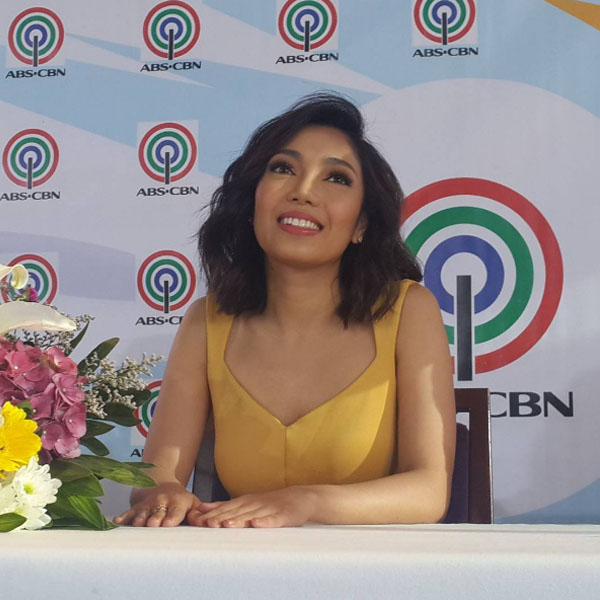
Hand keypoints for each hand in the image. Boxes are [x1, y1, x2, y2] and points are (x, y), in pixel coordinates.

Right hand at [113, 482, 206, 526]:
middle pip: (158, 513)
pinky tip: (116, 521)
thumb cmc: (181, 501)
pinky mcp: (137, 507)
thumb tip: (204, 521)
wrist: (162, 487)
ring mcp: (148, 505)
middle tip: (151, 525)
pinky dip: (123, 517)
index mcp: (178, 503)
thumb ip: (199, 513)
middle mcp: (162, 503)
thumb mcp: (193, 503)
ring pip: (143, 513)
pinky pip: (129, 512)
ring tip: (136, 525)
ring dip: (139, 519)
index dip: (172, 517)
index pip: (175, 511)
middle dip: (155, 520)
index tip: (167, 524)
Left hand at [187, 486, 317, 527]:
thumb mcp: (245, 502)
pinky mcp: (283, 516)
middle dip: (220, 517)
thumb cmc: (269, 503)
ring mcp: (268, 509)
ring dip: (239, 520)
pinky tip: (257, 524)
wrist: (299, 498)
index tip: (196, 521)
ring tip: (227, 524)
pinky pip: (273, 519)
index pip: (224, 509)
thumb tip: (200, 509)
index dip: (210, 515)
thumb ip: (224, 506)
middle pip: (235, 512)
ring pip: (251, 515)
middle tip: (206, 524)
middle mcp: (254, 504)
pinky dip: (264, 521)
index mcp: (244, 502)